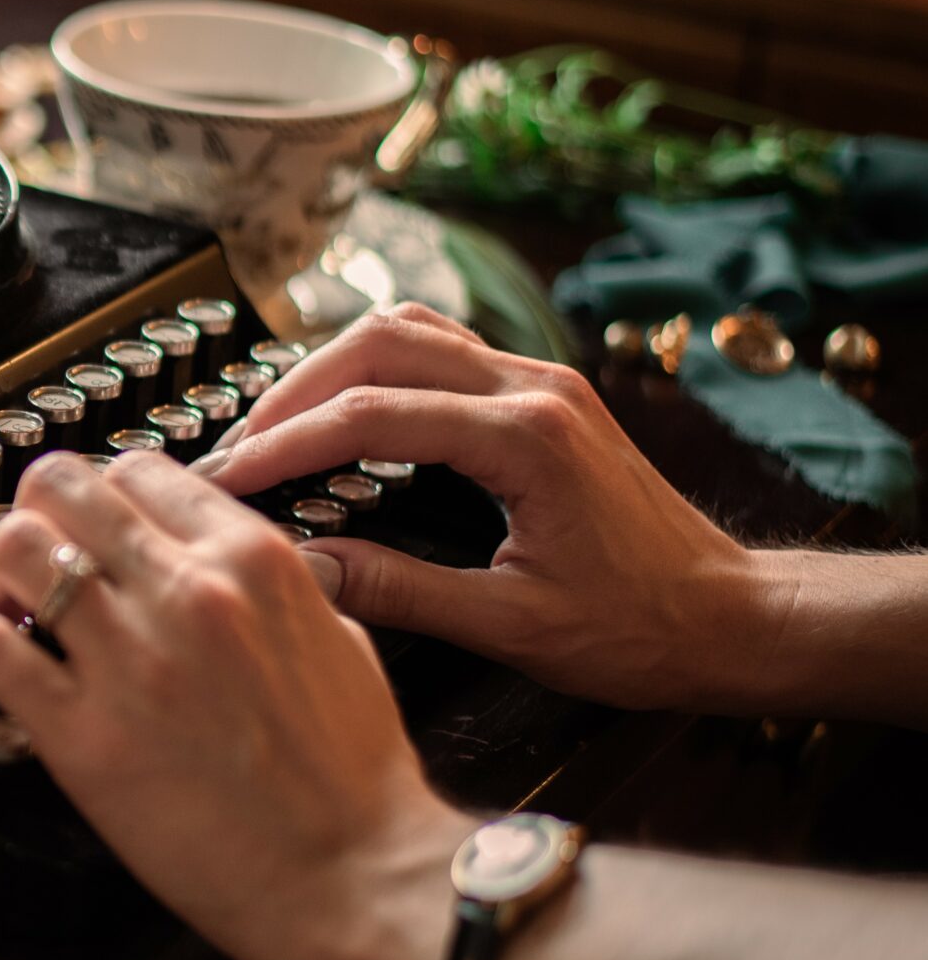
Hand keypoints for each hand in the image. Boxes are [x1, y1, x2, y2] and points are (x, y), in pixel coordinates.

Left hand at [0, 453, 466, 959]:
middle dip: (32, 512)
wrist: (350, 874)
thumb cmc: (351, 780)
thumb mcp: (339, 641)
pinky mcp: (82, 732)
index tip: (85, 530)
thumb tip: (230, 569)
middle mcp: (187, 590)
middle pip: (63, 486)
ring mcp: (131, 657)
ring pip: (16, 547)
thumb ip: (278, 590)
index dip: (99, 498)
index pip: (140, 470)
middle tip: (28, 557)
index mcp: (253, 561)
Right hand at [193, 305, 778, 713]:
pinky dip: (375, 368)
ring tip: (276, 424)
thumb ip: (401, 591)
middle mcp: (534, 388)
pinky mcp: (541, 395)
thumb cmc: (641, 630)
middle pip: (378, 345)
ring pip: (408, 329)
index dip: (283, 444)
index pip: (369, 415)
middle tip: (236, 448)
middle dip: (292, 392)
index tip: (227, 475)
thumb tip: (304, 567)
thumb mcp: (513, 625)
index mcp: (526, 439)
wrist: (734, 617)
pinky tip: (343, 413)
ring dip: (331, 366)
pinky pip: (439, 349)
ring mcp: (540, 382)